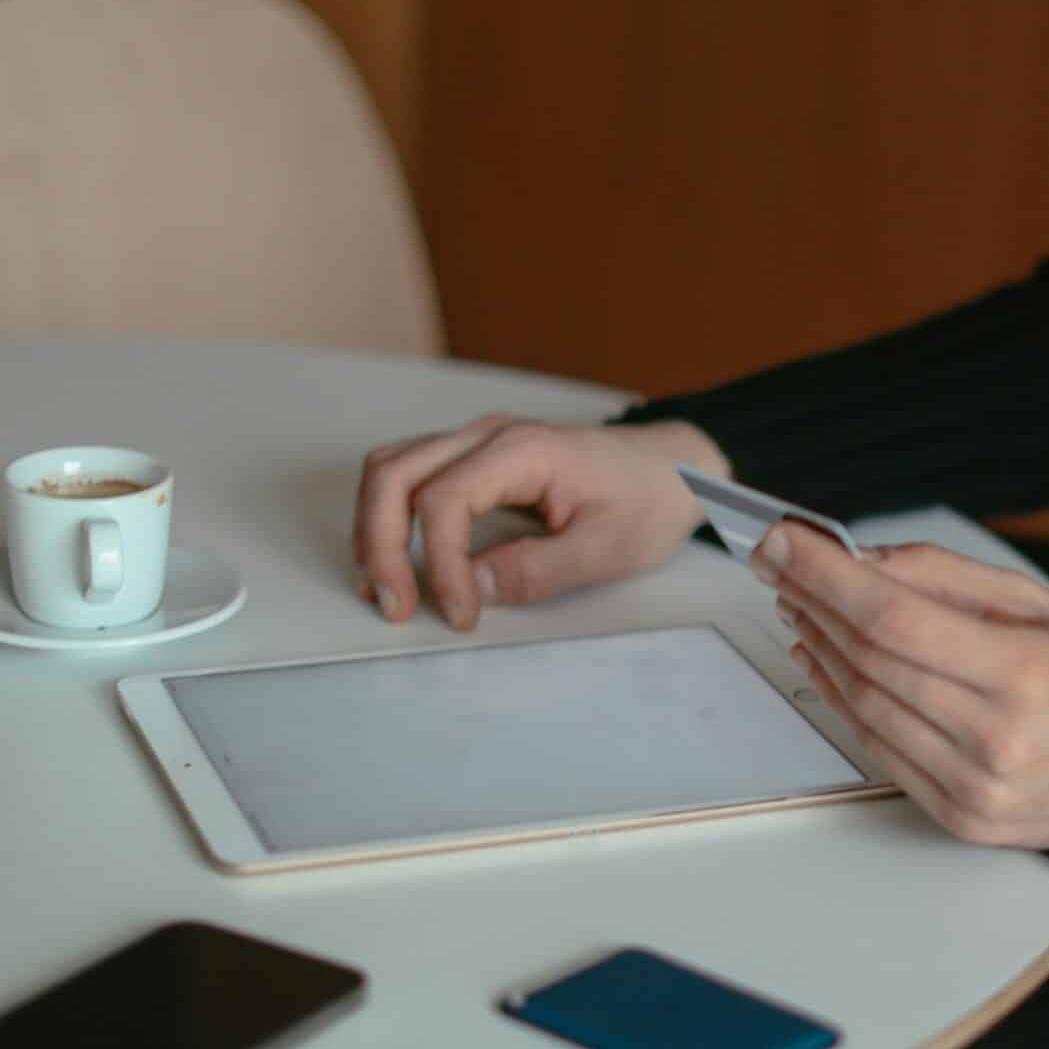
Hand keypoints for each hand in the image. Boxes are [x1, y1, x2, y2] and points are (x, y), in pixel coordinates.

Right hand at [351, 414, 727, 629]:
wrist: (673, 469)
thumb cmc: (648, 499)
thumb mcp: (608, 547)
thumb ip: (540, 570)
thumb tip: (474, 589)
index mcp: (524, 449)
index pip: (445, 499)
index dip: (440, 563)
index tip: (459, 613)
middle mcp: (489, 436)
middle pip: (395, 475)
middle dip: (382, 545)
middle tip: (396, 606)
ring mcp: (477, 443)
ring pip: (391, 471)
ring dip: (376, 530)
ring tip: (385, 590)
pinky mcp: (475, 460)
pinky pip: (410, 478)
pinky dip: (391, 519)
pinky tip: (400, 563)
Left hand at [758, 526, 1048, 849]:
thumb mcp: (1036, 601)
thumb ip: (942, 577)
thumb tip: (856, 559)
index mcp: (1028, 674)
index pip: (894, 620)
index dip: (826, 578)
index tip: (783, 542)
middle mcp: (999, 739)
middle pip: (871, 663)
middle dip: (812, 603)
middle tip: (777, 565)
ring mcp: (977, 789)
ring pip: (865, 708)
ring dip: (820, 650)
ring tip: (797, 606)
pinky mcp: (960, 819)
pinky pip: (880, 751)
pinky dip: (844, 700)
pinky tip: (828, 661)